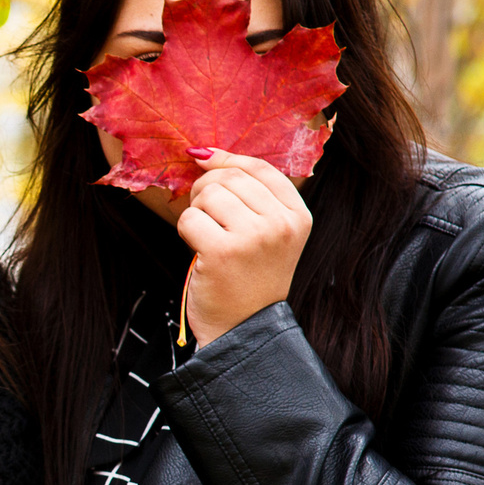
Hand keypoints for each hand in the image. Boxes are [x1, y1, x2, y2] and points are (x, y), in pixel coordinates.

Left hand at [176, 148, 312, 346]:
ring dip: (196, 212)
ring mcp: (255, 237)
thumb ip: (250, 197)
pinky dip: (186, 232)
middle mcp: (281, 224)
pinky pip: (190, 218)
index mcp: (297, 216)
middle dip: (205, 190)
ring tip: (206, 236)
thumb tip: (204, 153)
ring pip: (208, 194)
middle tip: (205, 217)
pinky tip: (198, 251)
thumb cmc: (248, 280)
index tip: (202, 158)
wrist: (243, 330)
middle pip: (230, 178)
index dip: (227, 159)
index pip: (260, 168)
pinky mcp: (224, 252)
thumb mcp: (267, 236)